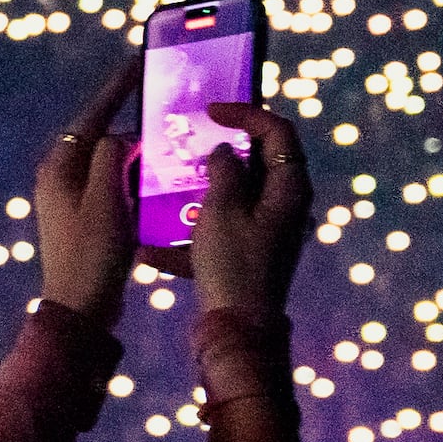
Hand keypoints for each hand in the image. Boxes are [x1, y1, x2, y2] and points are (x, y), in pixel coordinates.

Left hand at [30, 51, 144, 326]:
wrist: (80, 307)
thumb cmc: (91, 252)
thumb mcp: (106, 198)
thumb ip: (111, 157)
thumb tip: (120, 136)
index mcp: (60, 166)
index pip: (92, 115)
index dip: (117, 89)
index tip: (138, 63)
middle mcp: (60, 176)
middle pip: (99, 135)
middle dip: (131, 118)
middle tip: (164, 100)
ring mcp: (71, 198)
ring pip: (109, 160)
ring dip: (136, 150)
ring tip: (169, 134)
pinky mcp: (85, 217)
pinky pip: (113, 184)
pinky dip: (134, 176)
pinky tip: (160, 176)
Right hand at [185, 101, 316, 320]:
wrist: (238, 330)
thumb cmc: (233, 264)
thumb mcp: (222, 210)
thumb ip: (222, 172)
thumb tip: (223, 154)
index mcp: (289, 188)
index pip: (277, 132)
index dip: (246, 113)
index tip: (211, 111)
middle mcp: (286, 206)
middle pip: (258, 163)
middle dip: (221, 153)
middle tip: (189, 145)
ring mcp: (270, 232)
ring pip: (236, 198)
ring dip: (201, 194)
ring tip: (168, 192)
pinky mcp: (251, 255)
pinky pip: (222, 233)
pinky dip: (193, 237)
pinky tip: (153, 253)